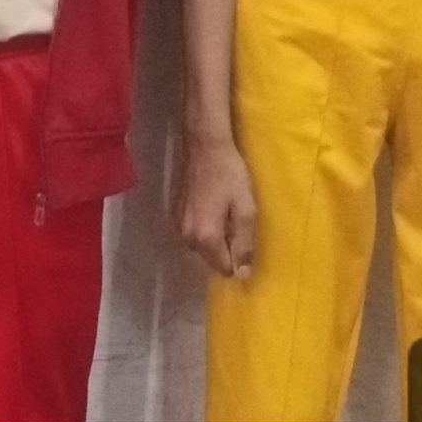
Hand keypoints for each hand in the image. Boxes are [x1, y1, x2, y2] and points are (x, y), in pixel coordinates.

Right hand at [175, 132, 258, 277]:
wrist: (205, 147)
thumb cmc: (230, 176)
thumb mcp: (246, 210)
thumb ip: (244, 245)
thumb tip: (243, 274)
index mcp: (206, 238)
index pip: (224, 269)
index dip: (239, 260)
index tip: (246, 239)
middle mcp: (188, 237)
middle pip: (212, 259)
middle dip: (226, 249)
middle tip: (238, 221)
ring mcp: (179, 226)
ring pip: (202, 247)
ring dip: (215, 238)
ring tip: (226, 212)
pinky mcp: (175, 215)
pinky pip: (194, 233)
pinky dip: (205, 228)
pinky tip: (213, 207)